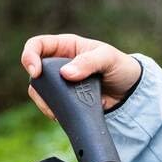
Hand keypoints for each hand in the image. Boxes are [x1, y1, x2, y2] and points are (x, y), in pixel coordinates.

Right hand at [20, 33, 142, 116]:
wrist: (131, 92)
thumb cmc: (121, 67)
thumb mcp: (108, 58)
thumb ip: (89, 62)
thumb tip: (66, 73)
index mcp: (66, 46)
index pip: (37, 45)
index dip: (30, 56)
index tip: (36, 72)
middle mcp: (58, 63)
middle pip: (34, 72)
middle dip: (37, 86)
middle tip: (49, 98)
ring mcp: (60, 83)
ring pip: (39, 91)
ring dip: (44, 102)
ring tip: (57, 111)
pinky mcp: (65, 100)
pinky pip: (51, 105)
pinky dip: (53, 111)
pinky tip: (61, 116)